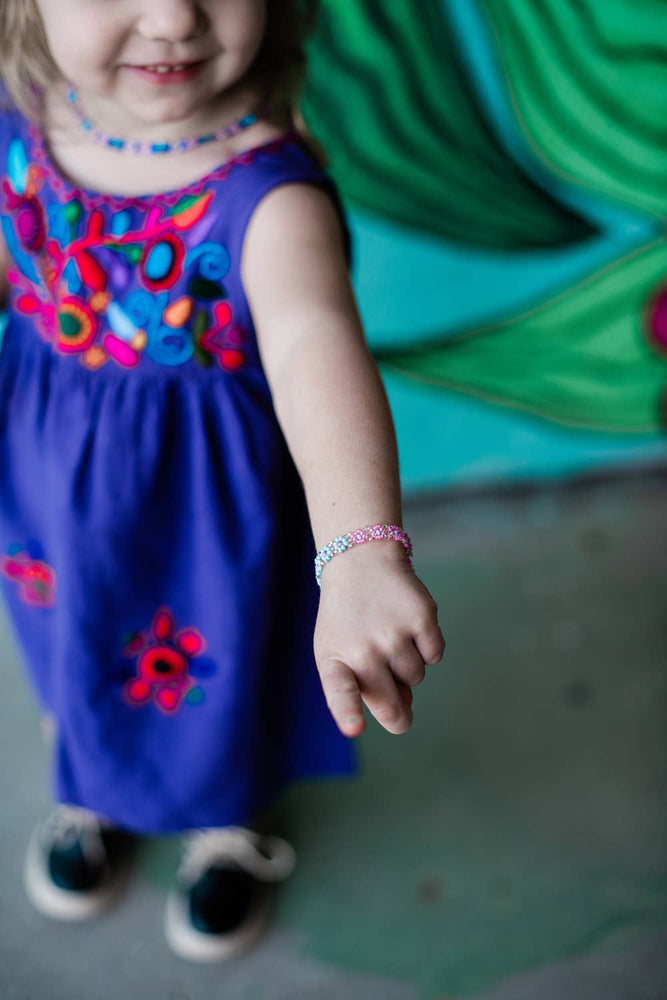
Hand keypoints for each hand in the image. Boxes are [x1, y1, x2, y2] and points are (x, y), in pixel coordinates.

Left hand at [313, 544, 445, 736]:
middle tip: (401, 717)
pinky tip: (408, 626)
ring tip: (390, 636)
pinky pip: (434, 656)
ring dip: (408, 667)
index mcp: (334, 661)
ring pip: (416, 678)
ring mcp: (393, 633)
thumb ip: (358, 686)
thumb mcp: (334, 650)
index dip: (349, 713)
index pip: (340, 692)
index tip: (355, 729)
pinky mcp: (421, 618)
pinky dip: (426, 647)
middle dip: (400, 718)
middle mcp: (362, 649)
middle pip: (391, 706)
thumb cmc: (347, 618)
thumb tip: (403, 712)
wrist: (361, 562)